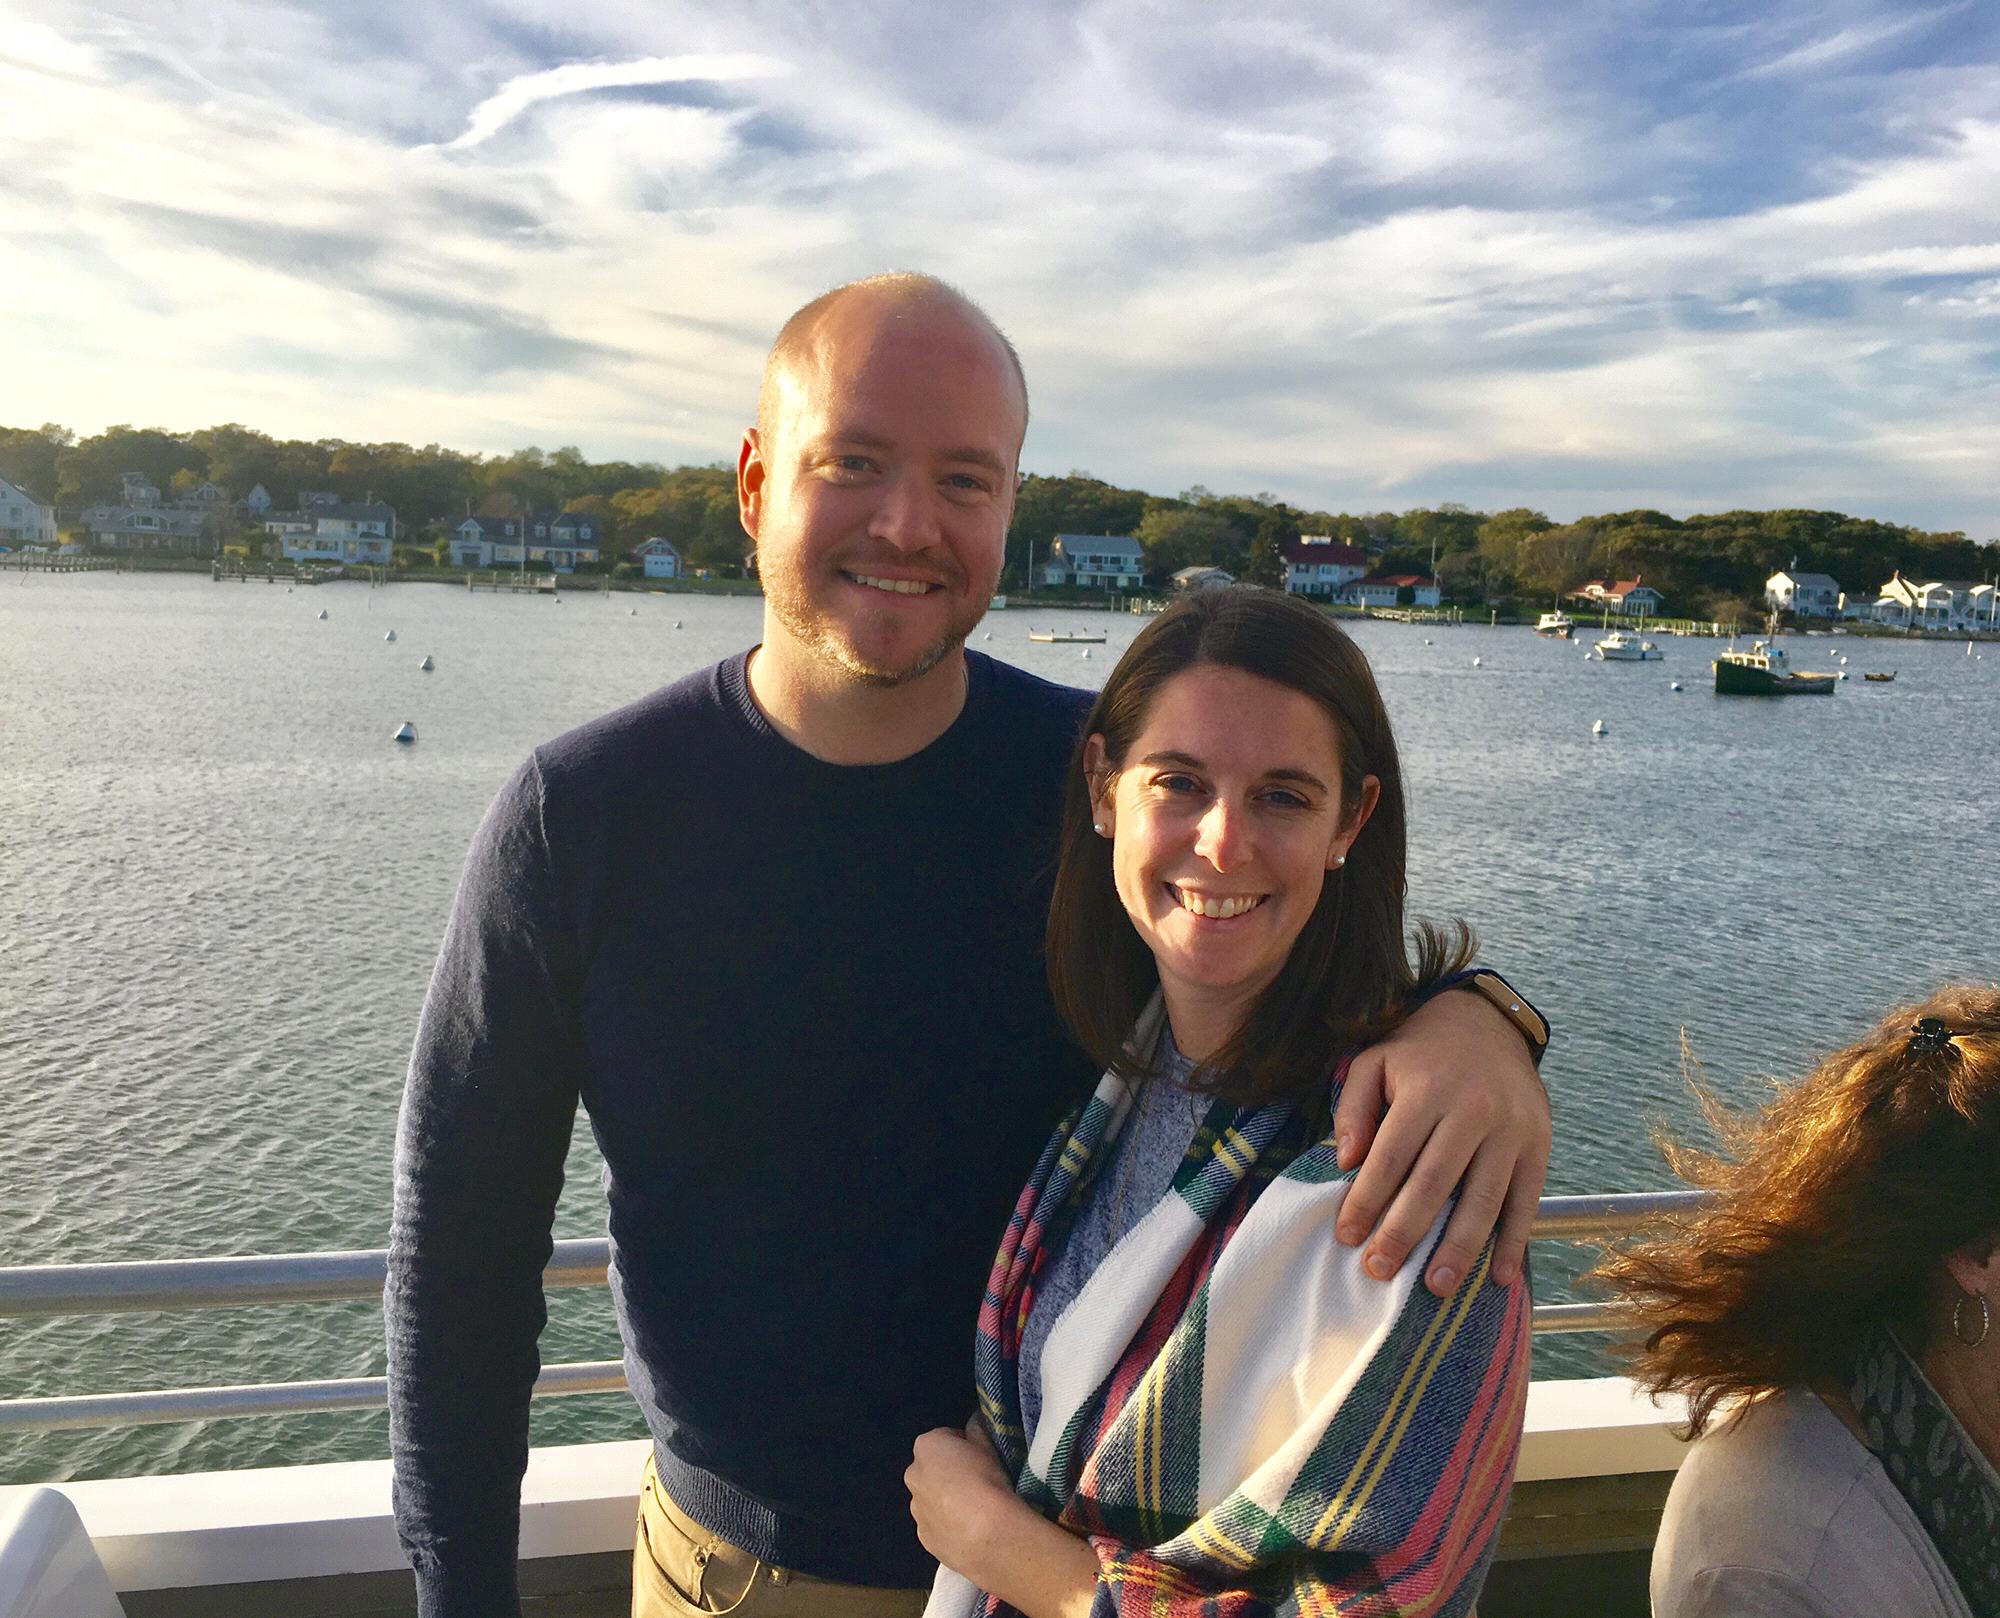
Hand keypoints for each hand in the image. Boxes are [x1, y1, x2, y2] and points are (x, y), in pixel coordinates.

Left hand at [906, 1419, 1029, 1581]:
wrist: (989, 1536)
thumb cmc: (989, 1482)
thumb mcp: (990, 1447)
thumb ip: (978, 1432)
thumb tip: (974, 1424)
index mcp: (927, 1446)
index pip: (945, 1438)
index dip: (965, 1446)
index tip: (981, 1458)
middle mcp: (913, 1475)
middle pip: (932, 1469)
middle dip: (950, 1473)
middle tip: (978, 1484)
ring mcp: (916, 1510)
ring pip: (930, 1499)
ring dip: (946, 1501)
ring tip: (975, 1513)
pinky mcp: (924, 1538)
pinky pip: (935, 1525)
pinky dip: (948, 1526)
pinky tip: (969, 1531)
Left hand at [1332, 986, 1549, 1296]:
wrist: (1488, 1023)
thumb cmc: (1420, 1052)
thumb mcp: (1375, 1061)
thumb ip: (1353, 1107)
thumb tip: (1347, 1162)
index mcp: (1427, 1090)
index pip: (1391, 1156)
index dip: (1367, 1200)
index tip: (1347, 1236)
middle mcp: (1472, 1111)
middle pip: (1434, 1184)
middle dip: (1404, 1233)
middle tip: (1379, 1271)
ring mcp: (1510, 1131)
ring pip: (1483, 1200)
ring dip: (1459, 1249)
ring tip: (1435, 1288)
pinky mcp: (1538, 1146)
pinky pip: (1526, 1201)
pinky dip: (1513, 1242)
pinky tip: (1496, 1277)